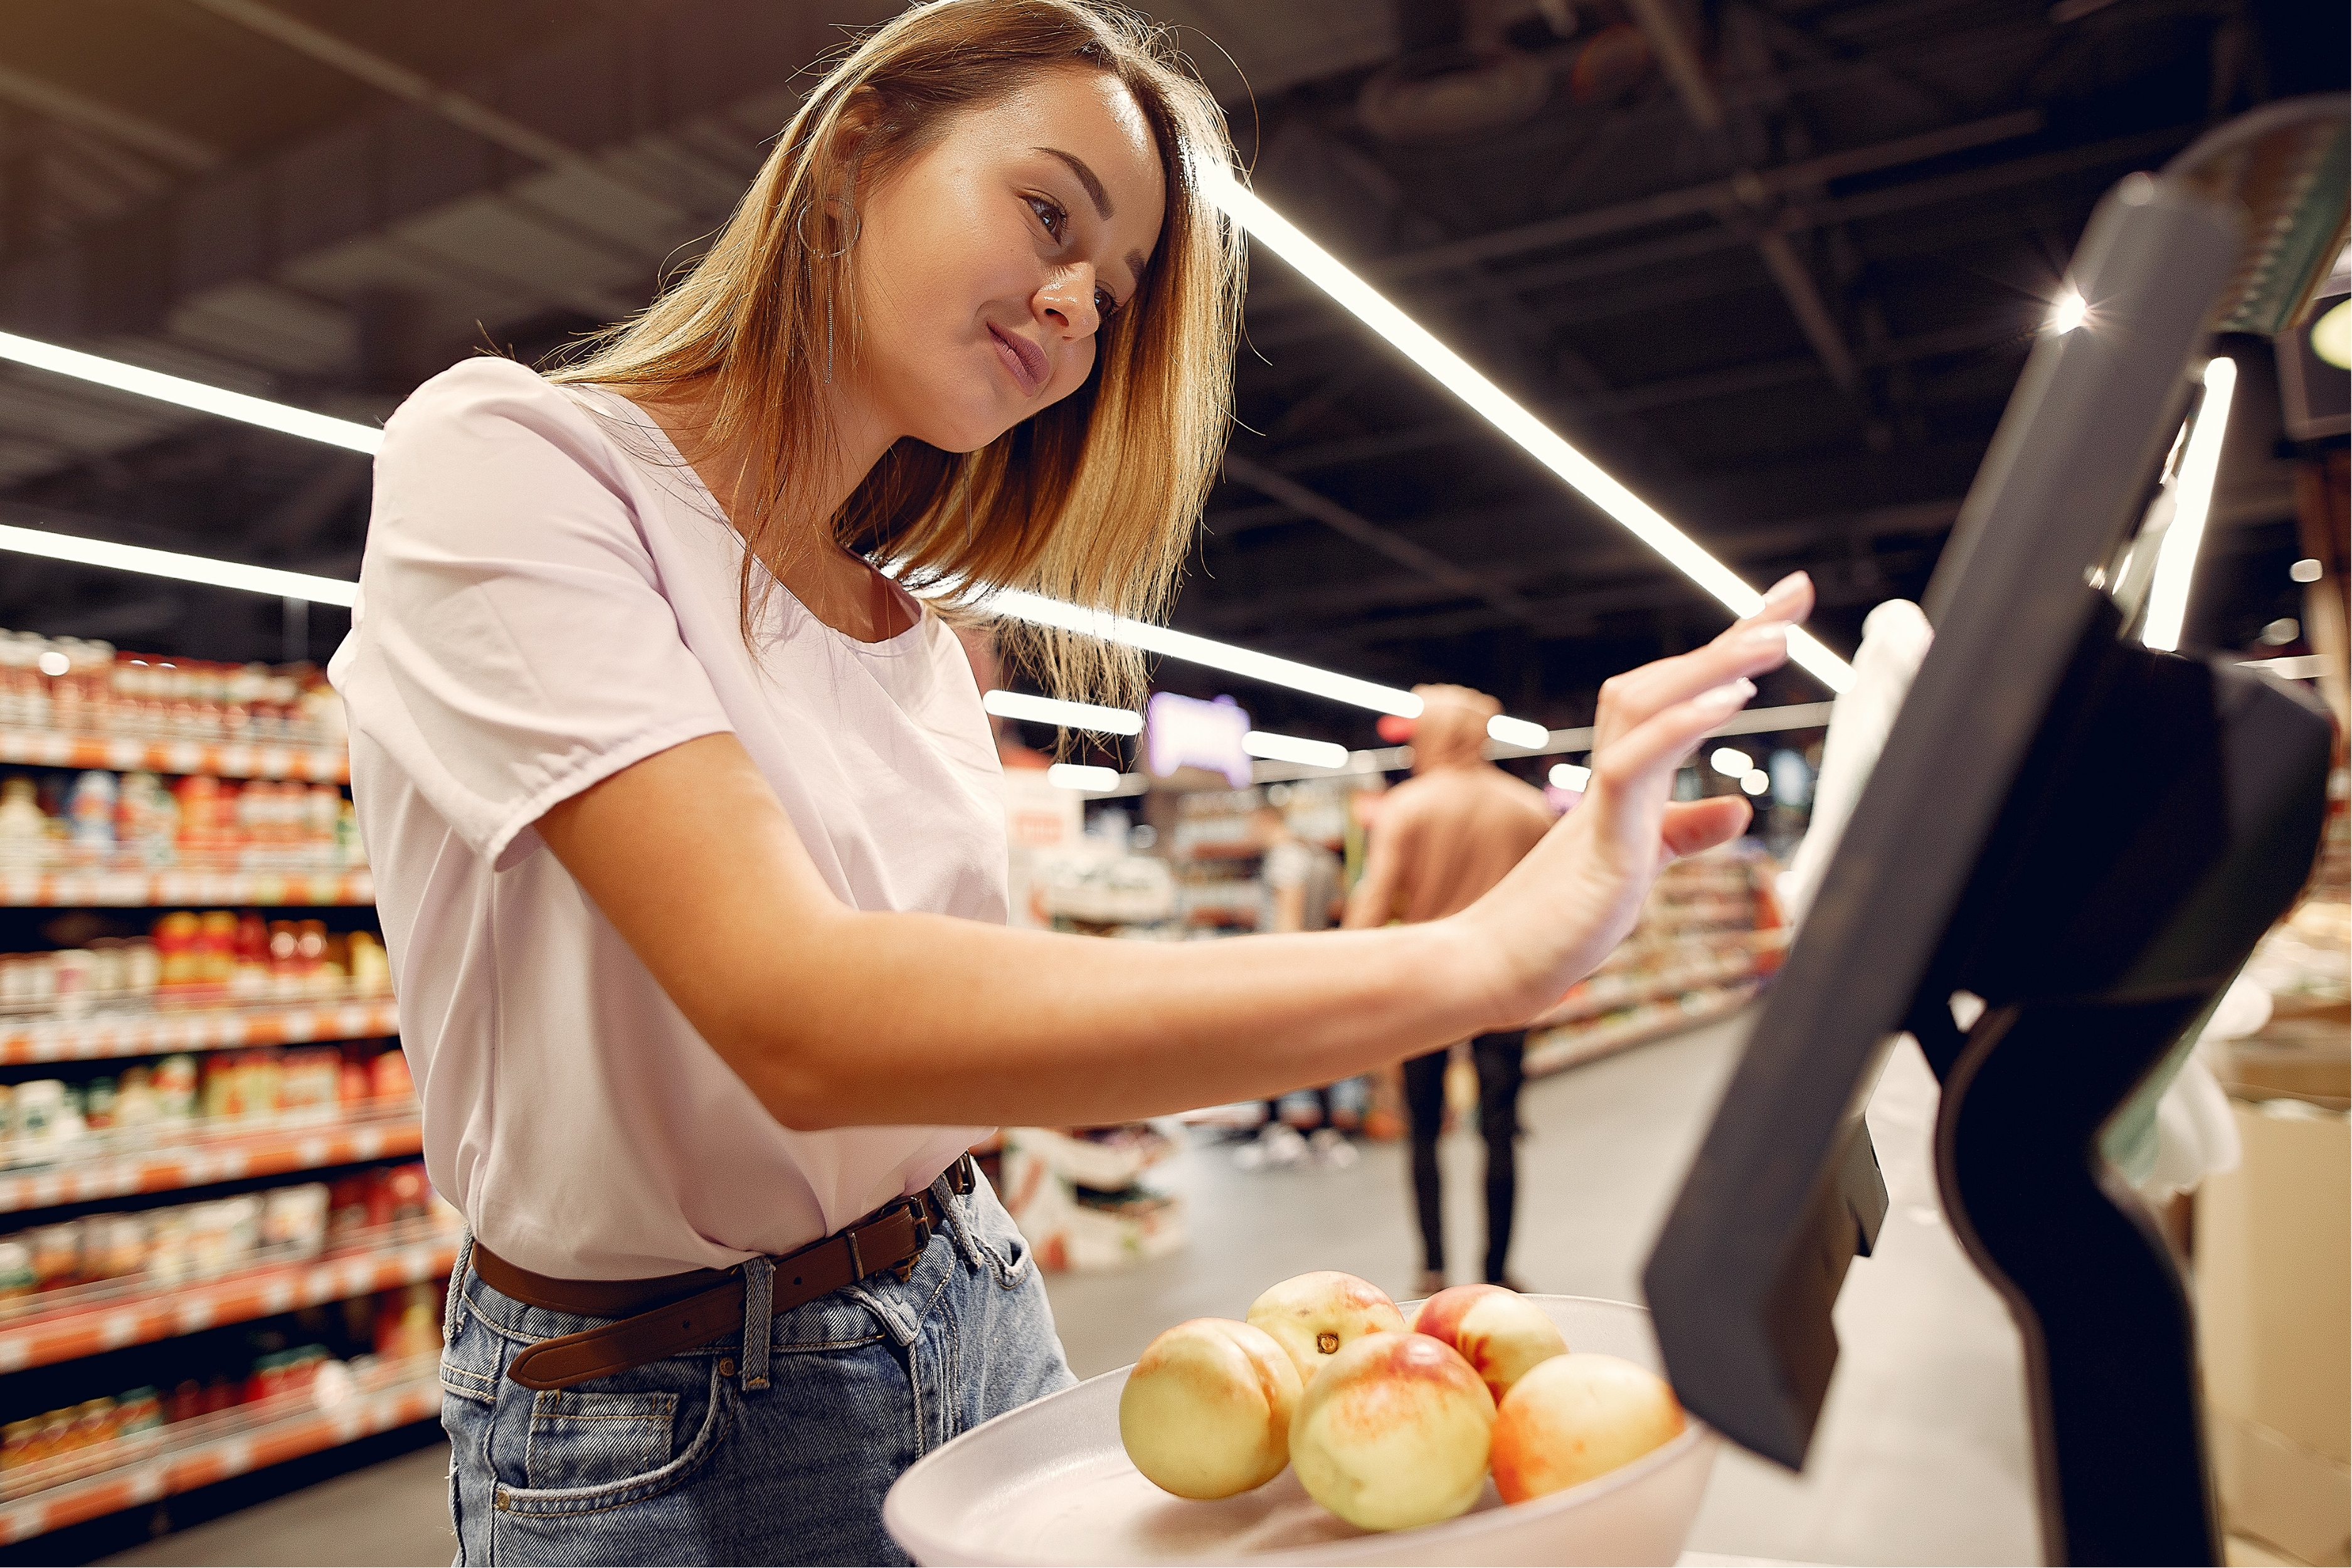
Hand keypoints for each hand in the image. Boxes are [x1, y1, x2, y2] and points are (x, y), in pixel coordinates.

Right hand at [1459, 572, 1813, 1022]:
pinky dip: (1680, 725)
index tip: (1779, 613)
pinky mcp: (1599, 841)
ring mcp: (1602, 802)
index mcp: (1625, 780)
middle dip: (1734, 635)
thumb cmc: (1554, 923)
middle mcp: (1613, 775)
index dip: (1728, 652)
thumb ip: (1683, 832)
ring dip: (1713, 666)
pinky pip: (1633, 765)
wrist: (1489, 967)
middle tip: (1797, 593)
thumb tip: (1738, 807)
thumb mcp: (1637, 868)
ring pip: (1649, 705)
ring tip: (1775, 638)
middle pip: (1667, 680)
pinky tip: (1730, 700)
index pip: (1680, 699)